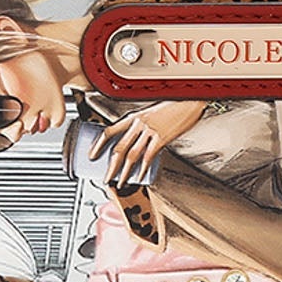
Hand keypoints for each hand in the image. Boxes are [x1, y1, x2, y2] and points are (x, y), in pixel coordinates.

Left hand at [89, 100, 207, 186]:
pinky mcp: (162, 137)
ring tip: (121, 182)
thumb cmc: (174, 105)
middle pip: (118, 148)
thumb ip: (142, 126)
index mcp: (134, 116)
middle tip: (106, 178)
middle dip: (110, 166)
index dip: (98, 145)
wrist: (190, 99)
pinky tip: (140, 176)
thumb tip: (136, 142)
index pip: (109, 131)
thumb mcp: (152, 113)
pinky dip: (143, 169)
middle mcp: (139, 123)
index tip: (92, 155)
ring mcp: (150, 131)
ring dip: (124, 172)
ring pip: (132, 155)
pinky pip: (149, 156)